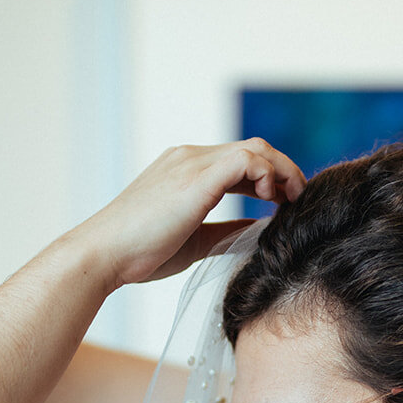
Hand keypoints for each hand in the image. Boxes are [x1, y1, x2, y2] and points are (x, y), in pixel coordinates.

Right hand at [57, 139, 304, 290]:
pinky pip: (246, 160)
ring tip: (290, 199)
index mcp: (185, 169)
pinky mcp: (195, 177)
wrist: (104, 254)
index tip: (284, 202)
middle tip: (298, 198)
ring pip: (254, 149)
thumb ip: (223, 231)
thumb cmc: (139, 253)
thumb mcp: (192, 239)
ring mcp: (191, 163)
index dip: (268, 178)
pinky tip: (271, 200)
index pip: (239, 160)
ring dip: (281, 171)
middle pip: (252, 148)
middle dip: (282, 171)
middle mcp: (189, 158)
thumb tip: (255, 233)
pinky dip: (267, 175)